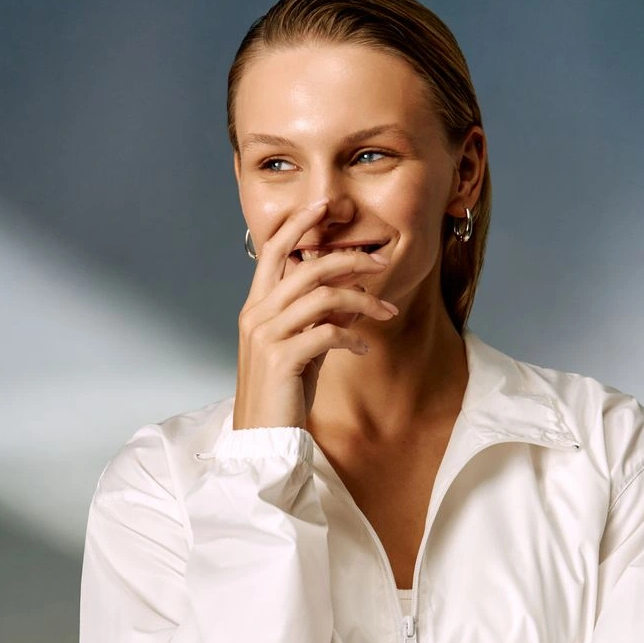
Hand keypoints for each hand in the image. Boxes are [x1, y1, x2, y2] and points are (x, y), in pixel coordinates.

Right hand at [234, 199, 397, 429]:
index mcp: (256, 307)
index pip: (273, 251)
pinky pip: (327, 332)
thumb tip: (350, 295)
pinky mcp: (281, 359)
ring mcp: (266, 335)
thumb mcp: (300, 349)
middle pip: (307, 267)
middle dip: (350, 259)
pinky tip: (363, 349)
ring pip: (322, 296)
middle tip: (381, 263)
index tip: (325, 205)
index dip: (298, 224)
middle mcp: (256, 315)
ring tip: (386, 313)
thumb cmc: (282, 393)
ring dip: (364, 301)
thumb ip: (316, 319)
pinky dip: (353, 337)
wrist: (262, 437)